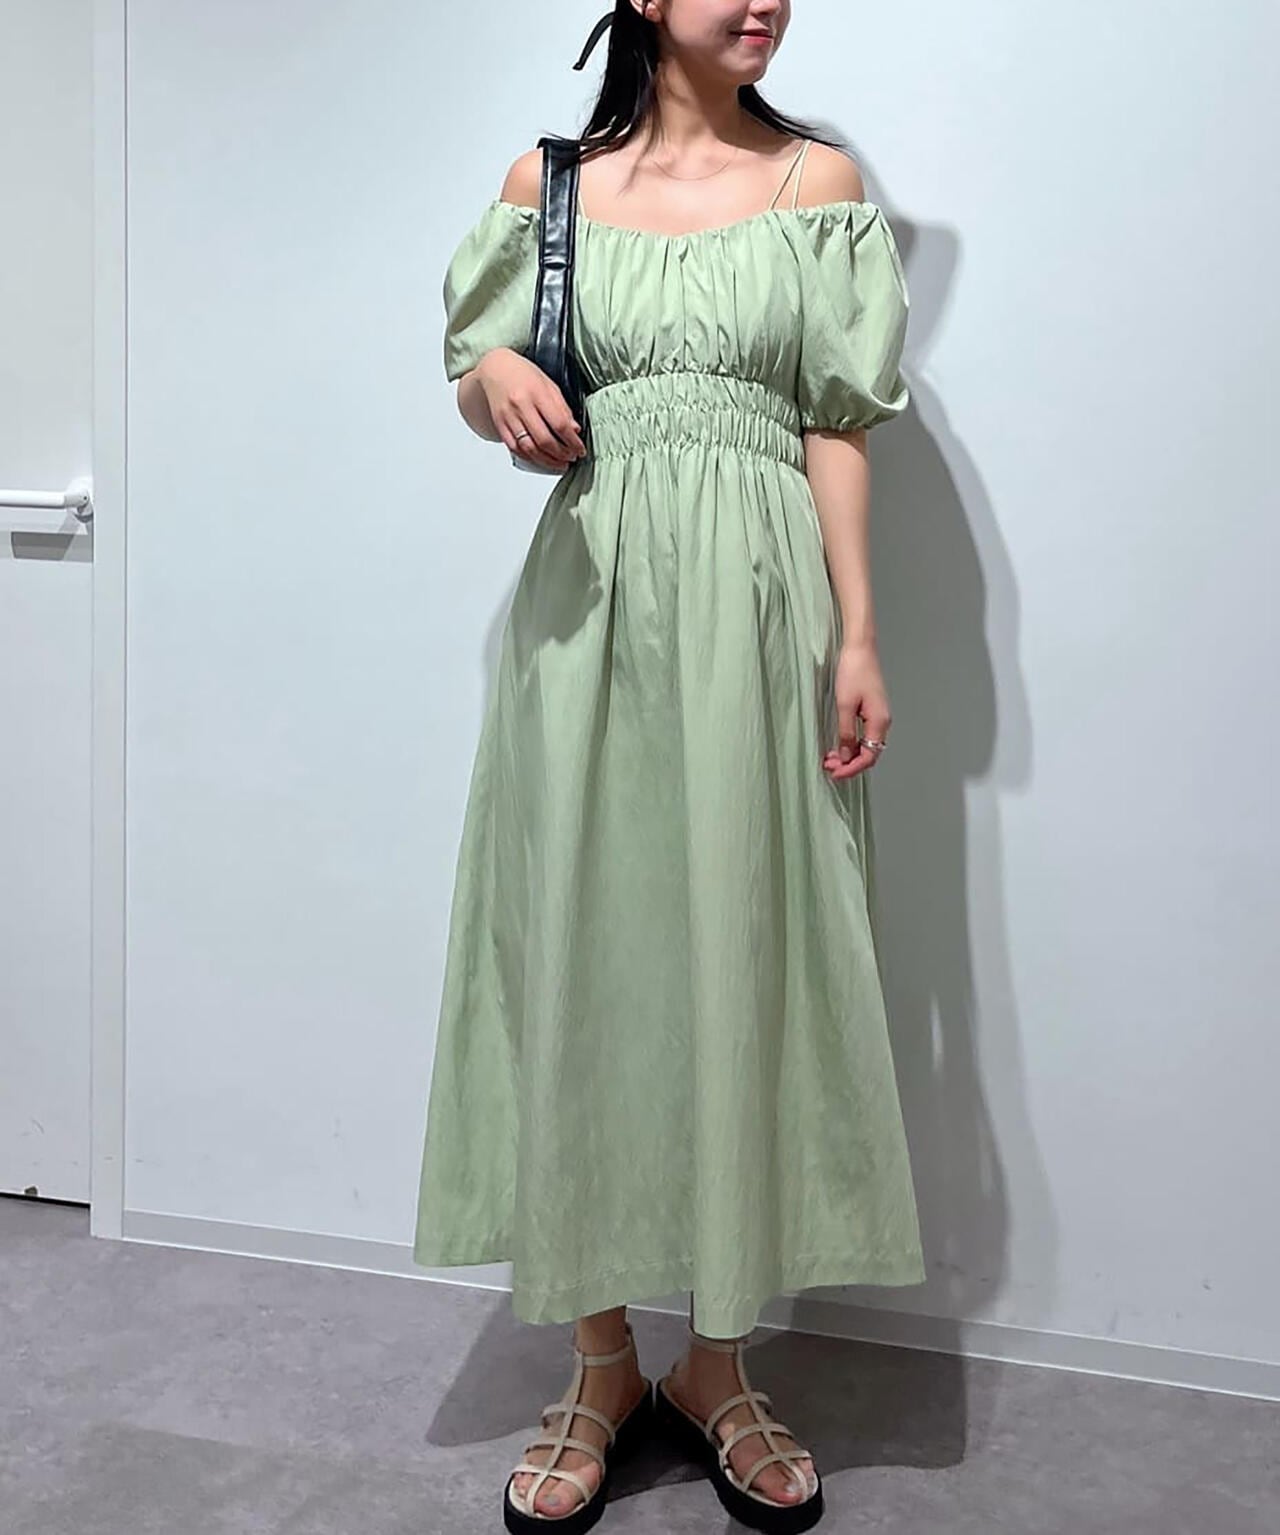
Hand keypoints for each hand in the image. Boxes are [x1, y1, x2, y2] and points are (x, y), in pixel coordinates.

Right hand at [476, 348, 586, 470]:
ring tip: (560, 464)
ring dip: (547, 460)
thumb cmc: (523, 374)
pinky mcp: (500, 426)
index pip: (559, 424)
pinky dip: (530, 458)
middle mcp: (521, 406)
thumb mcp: (549, 384)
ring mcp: (508, 417)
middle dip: (561, 453)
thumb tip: (574, 429)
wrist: (495, 369)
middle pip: (544, 439)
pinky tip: (541, 460)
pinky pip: (515, 448)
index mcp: (536, 393)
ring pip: (529, 448)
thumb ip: (562, 407)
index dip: (572, 441)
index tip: (580, 449)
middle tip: (572, 457)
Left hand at [822, 641, 890, 780]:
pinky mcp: (872, 710)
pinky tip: (839, 745)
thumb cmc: (853, 672)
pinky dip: (852, 744)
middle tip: (828, 766)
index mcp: (879, 722)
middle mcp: (883, 722)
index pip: (869, 756)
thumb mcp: (845, 705)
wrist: (860, 648)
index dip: (852, 769)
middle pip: (869, 754)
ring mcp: (878, 716)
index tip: (834, 774)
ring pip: (866, 746)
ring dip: (849, 755)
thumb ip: (846, 733)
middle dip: (849, 764)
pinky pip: (864, 735)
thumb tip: (847, 756)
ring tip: (830, 758)